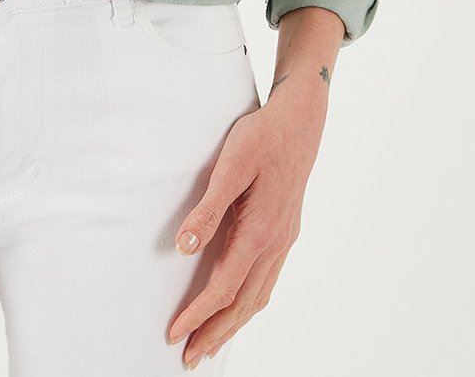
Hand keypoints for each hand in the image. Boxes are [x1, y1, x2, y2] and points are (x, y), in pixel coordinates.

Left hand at [165, 86, 326, 367]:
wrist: (300, 121)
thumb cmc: (262, 137)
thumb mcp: (231, 165)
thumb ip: (208, 209)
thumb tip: (185, 248)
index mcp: (260, 231)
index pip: (225, 287)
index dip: (198, 314)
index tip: (174, 333)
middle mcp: (275, 243)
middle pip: (243, 303)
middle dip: (215, 333)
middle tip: (190, 359)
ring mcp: (284, 240)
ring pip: (258, 296)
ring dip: (233, 323)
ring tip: (210, 343)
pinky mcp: (285, 232)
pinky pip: (267, 281)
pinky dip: (250, 303)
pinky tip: (238, 305)